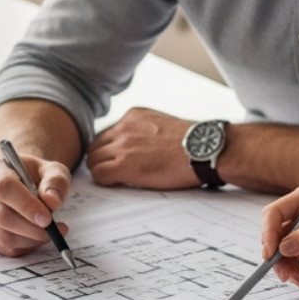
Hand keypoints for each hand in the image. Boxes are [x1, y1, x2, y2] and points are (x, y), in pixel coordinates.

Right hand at [0, 148, 72, 256]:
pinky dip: (24, 247)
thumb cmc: (37, 176)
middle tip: (56, 230)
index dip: (26, 206)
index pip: (5, 188)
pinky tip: (35, 237)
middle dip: (33, 230)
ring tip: (49, 233)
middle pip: (3, 217)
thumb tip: (52, 202)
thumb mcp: (54, 170)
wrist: (23, 181)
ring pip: (3, 236)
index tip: (47, 219)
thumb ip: (56, 182)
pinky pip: (2, 247)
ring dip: (31, 240)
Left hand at [85, 107, 201, 189]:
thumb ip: (144, 131)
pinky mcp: (124, 164)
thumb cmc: (193, 143)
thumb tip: (139, 146)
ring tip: (118, 180)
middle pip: (95, 146)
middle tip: (113, 172)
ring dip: (102, 171)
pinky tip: (119, 184)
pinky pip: (99, 175)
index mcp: (134, 115)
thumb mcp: (163, 124)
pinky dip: (105, 181)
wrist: (205, 150)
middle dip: (101, 159)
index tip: (117, 159)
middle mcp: (125, 127)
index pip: (107, 134)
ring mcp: (123, 145)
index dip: (110, 150)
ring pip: (93, 160)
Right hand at [262, 187, 298, 287]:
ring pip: (282, 254)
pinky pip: (294, 263)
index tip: (271, 254)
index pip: (274, 214)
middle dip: (278, 258)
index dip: (268, 233)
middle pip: (274, 236)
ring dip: (289, 270)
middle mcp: (298, 214)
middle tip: (287, 275)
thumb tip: (284, 247)